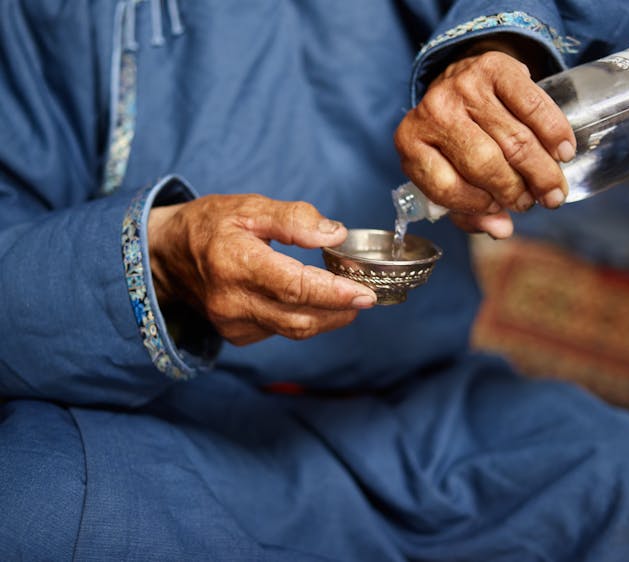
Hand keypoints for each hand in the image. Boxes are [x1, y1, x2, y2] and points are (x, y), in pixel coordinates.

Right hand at [147, 194, 376, 345]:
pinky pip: (279, 331)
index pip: (293, 286)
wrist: (166, 256)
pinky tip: (313, 302)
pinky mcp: (236, 335)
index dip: (333, 293)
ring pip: (293, 330)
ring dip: (327, 318)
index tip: (365, 292)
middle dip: (339, 310)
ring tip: (349, 300)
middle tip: (367, 296)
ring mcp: (232, 323)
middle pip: (299, 318)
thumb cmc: (209, 225)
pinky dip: (303, 318)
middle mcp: (231, 301)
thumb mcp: (248, 207)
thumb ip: (293, 218)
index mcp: (234, 263)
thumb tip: (335, 233)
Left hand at [394, 44, 575, 238]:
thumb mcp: (449, 175)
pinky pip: (533, 106)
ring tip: (553, 188)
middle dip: (517, 191)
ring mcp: (463, 86)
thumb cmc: (455, 141)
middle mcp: (433, 112)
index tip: (500, 208)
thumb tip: (501, 230)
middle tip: (536, 202)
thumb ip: (470, 211)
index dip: (478, 205)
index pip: (445, 187)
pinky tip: (563, 152)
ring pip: (515, 140)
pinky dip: (554, 133)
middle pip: (485, 164)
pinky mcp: (495, 67)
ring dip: (542, 170)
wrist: (460, 81)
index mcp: (411, 144)